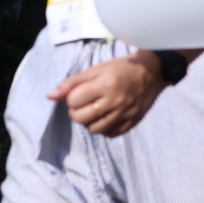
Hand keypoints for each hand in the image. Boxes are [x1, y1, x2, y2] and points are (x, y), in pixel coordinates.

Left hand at [48, 51, 167, 136]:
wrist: (153, 72)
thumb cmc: (121, 68)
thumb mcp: (95, 70)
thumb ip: (71, 83)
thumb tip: (49, 96)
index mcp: (105, 84)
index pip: (73, 101)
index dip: (72, 97)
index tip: (81, 92)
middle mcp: (115, 101)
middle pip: (80, 118)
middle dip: (77, 111)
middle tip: (85, 103)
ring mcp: (125, 113)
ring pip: (94, 129)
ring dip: (89, 122)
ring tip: (95, 111)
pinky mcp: (133, 122)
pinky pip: (110, 134)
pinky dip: (104, 128)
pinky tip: (106, 117)